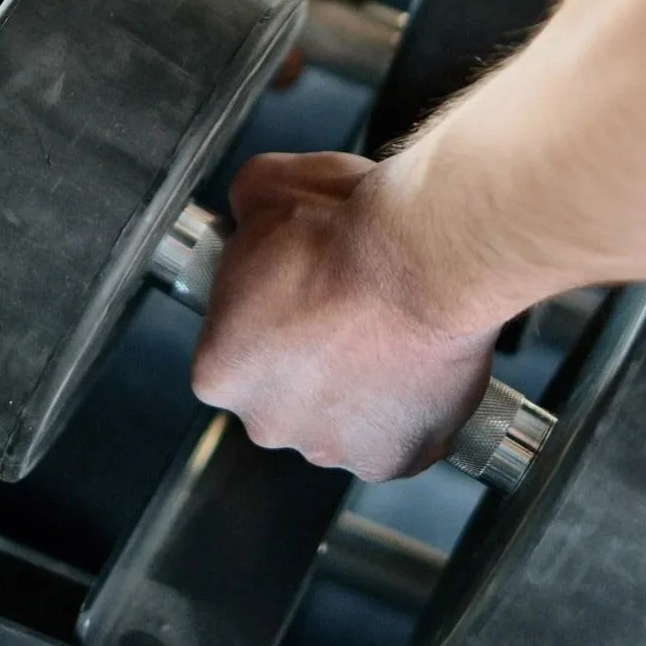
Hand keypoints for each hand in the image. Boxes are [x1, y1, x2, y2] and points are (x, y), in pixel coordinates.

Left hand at [191, 151, 498, 481]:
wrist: (424, 255)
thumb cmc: (344, 227)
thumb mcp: (264, 186)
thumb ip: (243, 210)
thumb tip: (249, 214)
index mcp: (220, 369)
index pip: (233, 348)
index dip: (266, 314)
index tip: (296, 289)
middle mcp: (268, 424)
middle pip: (283, 395)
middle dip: (309, 359)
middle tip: (345, 308)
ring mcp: (334, 447)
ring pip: (338, 419)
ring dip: (356, 386)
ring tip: (387, 329)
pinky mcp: (395, 459)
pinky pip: (394, 438)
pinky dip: (407, 409)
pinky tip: (415, 361)